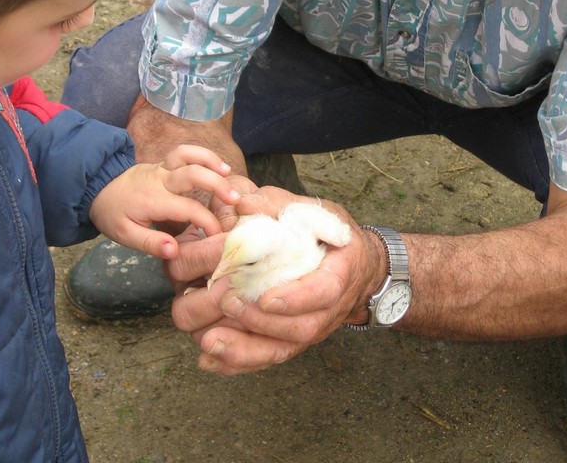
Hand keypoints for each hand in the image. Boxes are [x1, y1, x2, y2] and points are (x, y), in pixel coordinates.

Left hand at [89, 145, 240, 259]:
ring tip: (228, 174)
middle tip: (235, 200)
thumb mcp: (124, 235)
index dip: (207, 222)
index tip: (219, 236)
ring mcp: (162, 168)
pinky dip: (203, 155)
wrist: (95, 187)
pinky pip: (185, 153)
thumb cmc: (112, 213)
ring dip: (210, 161)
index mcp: (152, 200)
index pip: (188, 209)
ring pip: (188, 155)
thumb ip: (150, 243)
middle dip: (217, 185)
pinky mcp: (164, 163)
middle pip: (192, 174)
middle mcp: (160, 179)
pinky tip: (218, 165)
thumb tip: (175, 250)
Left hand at [168, 186, 378, 374]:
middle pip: (300, 328)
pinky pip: (267, 359)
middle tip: (226, 302)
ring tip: (210, 340)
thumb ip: (280, 205)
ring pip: (282, 350)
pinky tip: (209, 358)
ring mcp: (310, 329)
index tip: (267, 297)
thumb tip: (242, 203)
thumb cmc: (332, 235)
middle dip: (261, 321)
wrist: (358, 268)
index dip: (297, 298)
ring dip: (245, 349)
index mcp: (340, 272)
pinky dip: (238, 364)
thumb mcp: (316, 211)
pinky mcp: (292, 341)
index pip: (324, 291)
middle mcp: (329, 309)